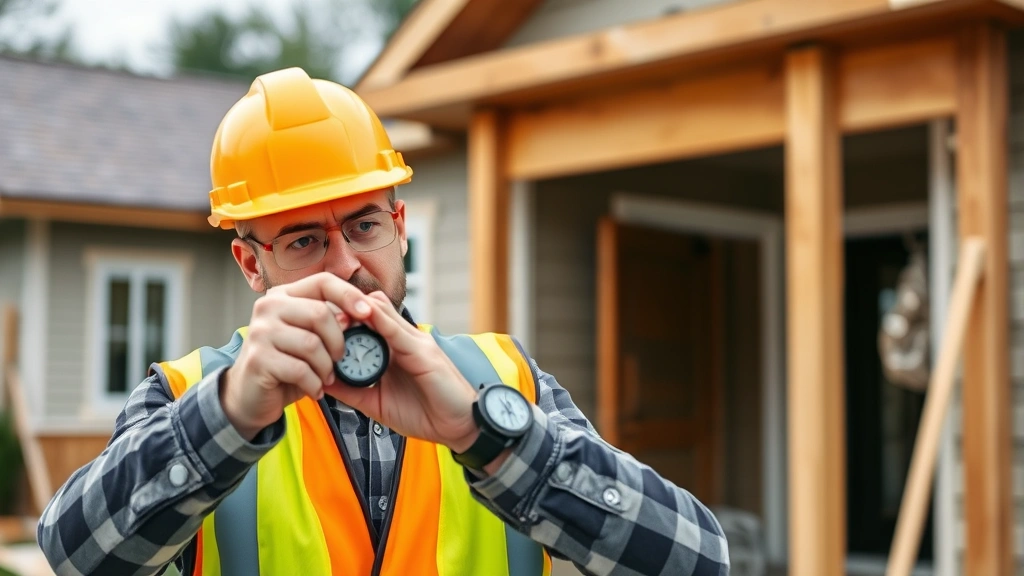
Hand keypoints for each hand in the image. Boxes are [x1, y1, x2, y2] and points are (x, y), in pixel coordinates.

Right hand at [221, 272, 372, 439]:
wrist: (251, 395)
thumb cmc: (288, 363)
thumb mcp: (311, 337)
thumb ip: (331, 321)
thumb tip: (362, 311)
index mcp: (284, 295)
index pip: (323, 281)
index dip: (349, 295)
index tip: (368, 313)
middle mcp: (268, 307)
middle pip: (320, 313)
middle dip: (338, 342)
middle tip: (339, 360)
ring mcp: (259, 332)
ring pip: (312, 344)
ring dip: (326, 367)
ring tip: (325, 377)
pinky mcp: (257, 359)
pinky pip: (301, 370)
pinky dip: (315, 384)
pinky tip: (315, 390)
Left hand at [324, 291, 480, 451]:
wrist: (459, 427)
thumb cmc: (425, 414)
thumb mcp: (377, 403)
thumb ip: (352, 390)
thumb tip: (321, 381)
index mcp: (391, 350)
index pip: (362, 322)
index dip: (338, 322)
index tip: (312, 328)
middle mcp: (402, 340)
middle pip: (368, 310)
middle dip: (341, 312)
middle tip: (315, 319)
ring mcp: (414, 341)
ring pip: (380, 312)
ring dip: (355, 311)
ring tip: (331, 316)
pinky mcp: (423, 350)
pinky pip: (397, 330)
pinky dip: (379, 320)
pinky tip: (362, 316)